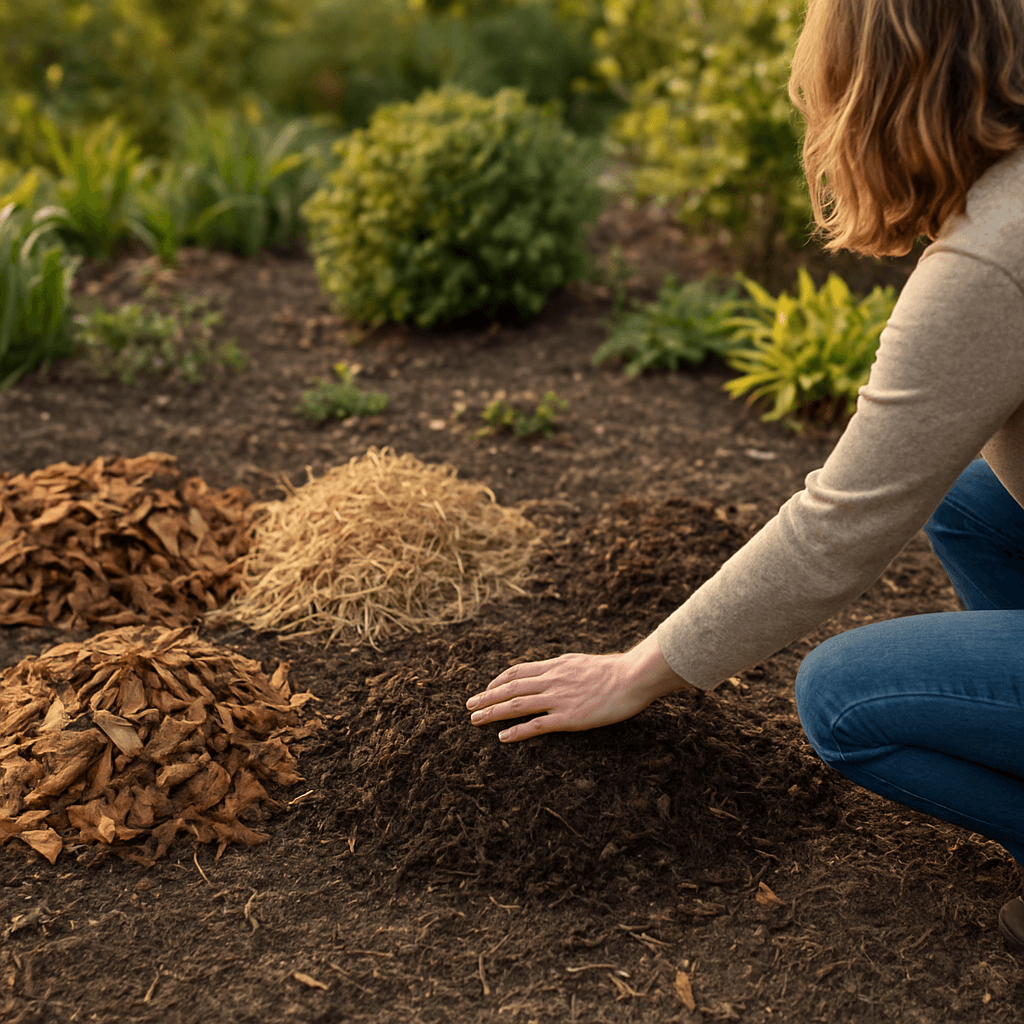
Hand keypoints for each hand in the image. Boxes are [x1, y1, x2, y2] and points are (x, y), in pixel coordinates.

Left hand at [465, 632, 695, 742]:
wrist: (632, 676)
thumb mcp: (583, 662)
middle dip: (486, 697)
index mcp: (556, 666)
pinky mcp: (568, 717)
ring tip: (474, 720)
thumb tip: (556, 670)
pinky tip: (502, 738)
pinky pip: (535, 725)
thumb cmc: (615, 671)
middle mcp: (552, 680)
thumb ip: (565, 668)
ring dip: (492, 713)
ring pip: (516, 705)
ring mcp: (558, 699)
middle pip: (510, 688)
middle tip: (468, 706)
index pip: (519, 671)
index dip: (499, 681)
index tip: (487, 688)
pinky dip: (516, 731)